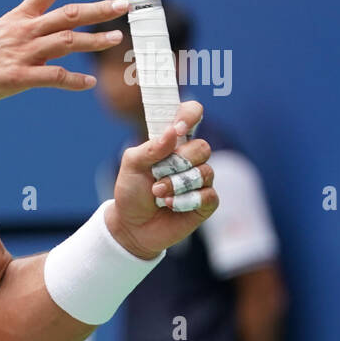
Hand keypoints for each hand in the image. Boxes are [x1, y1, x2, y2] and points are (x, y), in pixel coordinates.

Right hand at [0, 0, 128, 107]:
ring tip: (116, 38)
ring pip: (67, 42)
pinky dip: (74, 81)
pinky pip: (54, 77)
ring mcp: (22, 54)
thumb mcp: (0, 37)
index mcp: (18, 18)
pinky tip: (89, 84)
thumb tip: (53, 44)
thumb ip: (29, 38)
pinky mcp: (18, 77)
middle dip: (99, 10)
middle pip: (69, 14)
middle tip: (125, 4)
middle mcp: (24, 31)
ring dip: (95, 40)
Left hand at [104, 100, 217, 257]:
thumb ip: (150, 148)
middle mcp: (191, 158)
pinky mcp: (207, 201)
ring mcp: (201, 179)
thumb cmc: (131, 192)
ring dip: (176, 185)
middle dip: (178, 163)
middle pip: (202, 147)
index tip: (178, 128)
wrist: (131, 226)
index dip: (190, 115)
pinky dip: (185, 201)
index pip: (191, 114)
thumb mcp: (131, 165)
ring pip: (205, 172)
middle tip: (156, 177)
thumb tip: (173, 131)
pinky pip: (207, 195)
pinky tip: (172, 206)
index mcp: (173, 142)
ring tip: (158, 194)